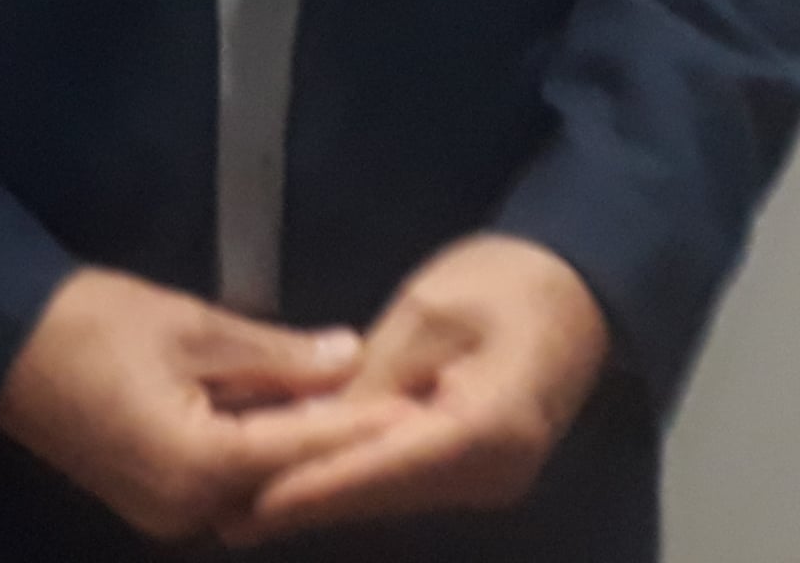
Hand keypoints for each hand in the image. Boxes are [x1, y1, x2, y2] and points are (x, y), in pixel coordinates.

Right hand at [0, 267, 366, 543]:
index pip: (303, 449)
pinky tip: (287, 417)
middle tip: (394, 408)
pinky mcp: (149, 501)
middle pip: (283, 479)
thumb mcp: (189, 325)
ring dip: (297, 449)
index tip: (417, 410)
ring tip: (352, 409)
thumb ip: (275, 354)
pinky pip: (222, 482)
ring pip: (255, 485)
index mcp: (198, 466)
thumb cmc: (90, 321)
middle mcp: (186, 509)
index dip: (362, 427)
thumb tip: (349, 359)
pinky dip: (257, 452)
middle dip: (335, 443)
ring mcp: (165, 513)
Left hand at [223, 234, 609, 542]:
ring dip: (322, 498)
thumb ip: (374, 374)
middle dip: (305, 503)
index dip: (315, 488)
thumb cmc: (504, 282)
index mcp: (487, 428)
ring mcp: (487, 479)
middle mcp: (491, 473)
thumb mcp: (429, 313)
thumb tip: (315, 426)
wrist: (573, 292)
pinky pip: (403, 482)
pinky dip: (351, 482)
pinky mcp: (474, 471)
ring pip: (389, 495)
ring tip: (245, 508)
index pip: (384, 469)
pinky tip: (299, 483)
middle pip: (383, 494)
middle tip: (226, 517)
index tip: (253, 505)